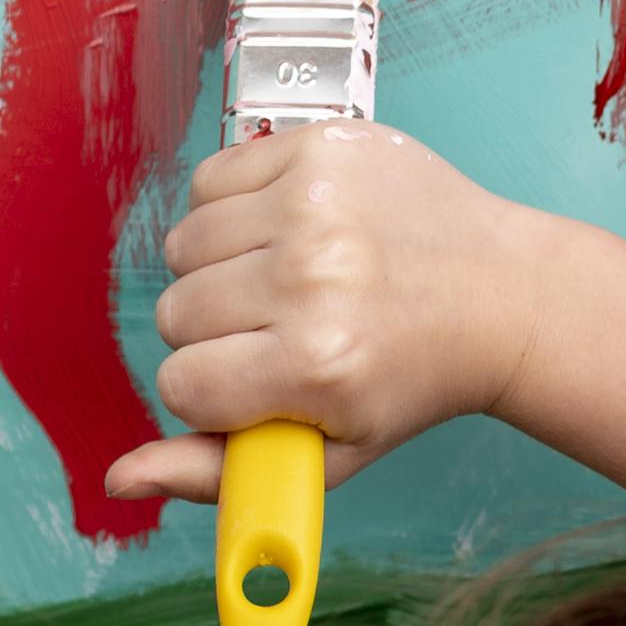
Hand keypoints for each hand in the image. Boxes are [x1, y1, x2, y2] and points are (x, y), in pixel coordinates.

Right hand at [102, 124, 586, 516]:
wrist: (503, 293)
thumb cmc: (411, 379)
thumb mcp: (328, 453)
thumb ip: (218, 474)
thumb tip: (121, 479)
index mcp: (315, 362)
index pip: (181, 382)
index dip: (215, 390)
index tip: (267, 381)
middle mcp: (312, 276)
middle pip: (176, 311)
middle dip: (218, 330)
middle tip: (287, 328)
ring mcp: (315, 202)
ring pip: (185, 243)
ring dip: (222, 266)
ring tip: (289, 278)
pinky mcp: (320, 146)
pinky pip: (210, 178)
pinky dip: (233, 207)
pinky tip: (288, 228)